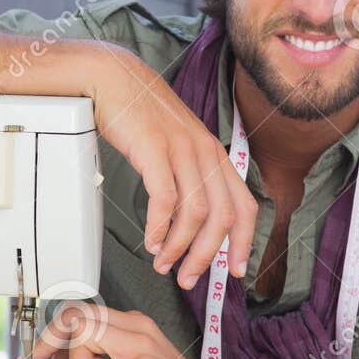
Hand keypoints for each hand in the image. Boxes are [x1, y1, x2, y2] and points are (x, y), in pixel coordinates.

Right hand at [85, 45, 255, 289]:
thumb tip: (188, 221)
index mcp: (215, 155)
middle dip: (206, 256)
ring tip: (163, 263)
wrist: (114, 80)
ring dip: (180, 247)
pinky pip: (166, 198)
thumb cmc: (142, 116)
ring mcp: (182, 149)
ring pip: (196, 213)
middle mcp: (205, 152)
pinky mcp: (155, 149)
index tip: (234, 271)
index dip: (244, 242)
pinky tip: (151, 240)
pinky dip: (160, 226)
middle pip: (223, 216)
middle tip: (188, 279)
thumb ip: (189, 177)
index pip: (245, 205)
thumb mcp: (177, 146)